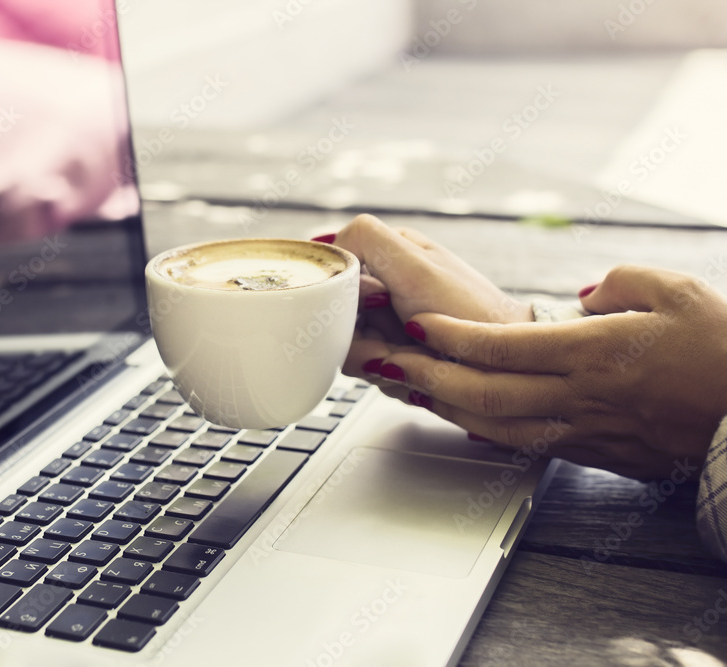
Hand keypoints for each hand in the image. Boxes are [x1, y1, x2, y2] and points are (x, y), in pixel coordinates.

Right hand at [325, 214, 531, 378]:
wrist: (506, 364)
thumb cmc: (471, 314)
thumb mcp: (415, 266)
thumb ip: (367, 239)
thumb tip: (328, 247)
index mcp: (386, 251)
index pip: (331, 274)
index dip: (345, 299)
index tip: (378, 305)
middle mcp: (383, 284)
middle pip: (336, 316)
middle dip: (362, 339)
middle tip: (395, 343)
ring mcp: (387, 322)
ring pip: (348, 347)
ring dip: (377, 361)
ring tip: (412, 356)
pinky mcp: (393, 353)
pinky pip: (368, 370)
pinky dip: (389, 376)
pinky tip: (415, 370)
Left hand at [368, 265, 726, 479]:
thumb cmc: (725, 351)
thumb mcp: (676, 291)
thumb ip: (617, 283)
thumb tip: (578, 297)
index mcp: (595, 353)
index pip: (501, 346)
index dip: (450, 336)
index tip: (417, 324)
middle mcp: (580, 397)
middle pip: (483, 391)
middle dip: (426, 376)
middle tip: (386, 362)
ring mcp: (584, 431)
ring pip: (495, 424)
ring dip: (445, 407)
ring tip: (408, 390)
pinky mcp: (593, 453)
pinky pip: (524, 444)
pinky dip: (483, 430)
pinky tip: (462, 417)